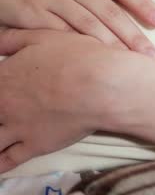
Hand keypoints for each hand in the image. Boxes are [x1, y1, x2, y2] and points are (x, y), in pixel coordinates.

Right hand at [0, 0, 154, 55]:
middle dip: (133, 35)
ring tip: (130, 64)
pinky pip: (61, 36)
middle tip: (152, 56)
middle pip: (109, 11)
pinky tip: (96, 64)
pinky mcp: (31, 16)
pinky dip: (80, 49)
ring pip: (88, 25)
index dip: (142, 3)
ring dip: (112, 47)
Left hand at [0, 28, 132, 172]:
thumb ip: (13, 39)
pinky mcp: (35, 144)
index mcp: (3, 76)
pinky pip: (8, 160)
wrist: (103, 85)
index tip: (3, 86)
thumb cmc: (79, 57)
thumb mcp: (44, 36)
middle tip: (6, 108)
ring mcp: (17, 126)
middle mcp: (3, 103)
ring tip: (1, 132)